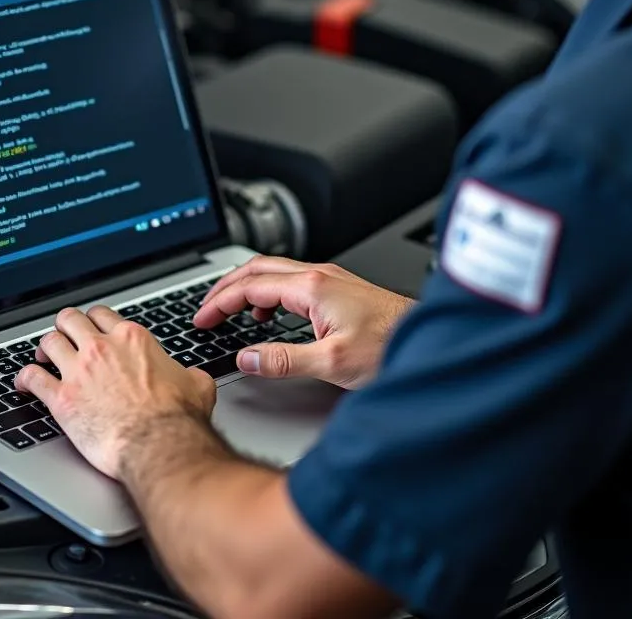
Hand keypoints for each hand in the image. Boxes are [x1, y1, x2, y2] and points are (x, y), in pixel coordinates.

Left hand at [14, 306, 216, 479]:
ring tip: (43, 357)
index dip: (93, 321)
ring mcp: (78, 371)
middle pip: (70, 319)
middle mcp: (102, 348)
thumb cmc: (177, 419)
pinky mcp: (62, 399)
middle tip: (65, 339)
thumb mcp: (196, 385)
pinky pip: (32, 377)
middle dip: (65, 328)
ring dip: (44, 348)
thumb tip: (193, 377)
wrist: (159, 445)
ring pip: (49, 341)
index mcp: (131, 339)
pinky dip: (24, 378)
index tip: (91, 330)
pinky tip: (23, 383)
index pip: (101, 314)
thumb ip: (188, 373)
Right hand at [194, 256, 414, 388]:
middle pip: (257, 269)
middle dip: (225, 287)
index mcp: (311, 288)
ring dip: (247, 288)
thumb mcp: (332, 362)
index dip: (219, 302)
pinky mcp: (338, 289)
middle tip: (206, 309)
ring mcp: (329, 280)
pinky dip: (268, 293)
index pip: (250, 286)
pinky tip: (270, 315)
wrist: (430, 341)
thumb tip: (247, 358)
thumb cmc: (391, 347)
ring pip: (274, 272)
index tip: (201, 319)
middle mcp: (319, 276)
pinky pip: (290, 281)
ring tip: (232, 312)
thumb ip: (284, 360)